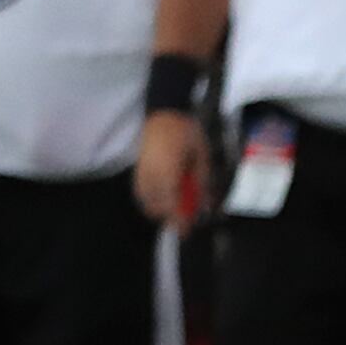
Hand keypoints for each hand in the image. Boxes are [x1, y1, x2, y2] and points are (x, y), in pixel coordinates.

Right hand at [135, 110, 205, 229]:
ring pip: (146, 200)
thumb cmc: (187, 132)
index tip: (185, 232)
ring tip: (175, 209)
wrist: (165, 112)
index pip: (171, 203)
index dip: (178, 220)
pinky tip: (163, 200)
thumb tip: (206, 206)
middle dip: (170, 217)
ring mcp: (142, 170)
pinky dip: (151, 201)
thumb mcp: (202, 157)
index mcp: (169, 169)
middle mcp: (151, 172)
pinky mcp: (138, 168)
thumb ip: (202, 183)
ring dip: (160, 209)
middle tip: (184, 220)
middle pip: (156, 206)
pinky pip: (141, 192)